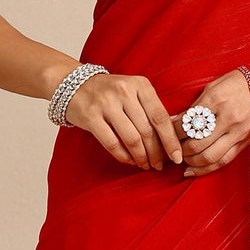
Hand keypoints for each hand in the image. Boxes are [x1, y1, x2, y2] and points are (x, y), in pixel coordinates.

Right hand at [64, 71, 183, 170]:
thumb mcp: (133, 91)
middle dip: (156, 153)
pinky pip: (112, 143)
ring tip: (146, 165)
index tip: (177, 156)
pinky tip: (130, 161)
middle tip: (159, 165)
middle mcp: (124, 92)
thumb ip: (150, 109)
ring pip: (132, 139)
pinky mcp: (91, 117)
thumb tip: (171, 139)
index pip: (161, 117)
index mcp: (140, 84)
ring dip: (141, 157)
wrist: (72, 84)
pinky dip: (124, 156)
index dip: (171, 140)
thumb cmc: (109, 92)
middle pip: (147, 131)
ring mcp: (106, 104)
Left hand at [175, 69, 249, 177]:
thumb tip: (174, 121)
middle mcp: (228, 118)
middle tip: (173, 148)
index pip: (188, 122)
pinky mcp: (245, 142)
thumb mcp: (214, 86)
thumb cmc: (237, 83)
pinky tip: (192, 170)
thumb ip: (195, 106)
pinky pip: (224, 160)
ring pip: (209, 156)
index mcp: (217, 99)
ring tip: (182, 159)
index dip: (172, 131)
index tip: (166, 133)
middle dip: (180, 149)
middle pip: (196, 143)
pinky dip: (205, 169)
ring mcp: (239, 132)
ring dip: (191, 161)